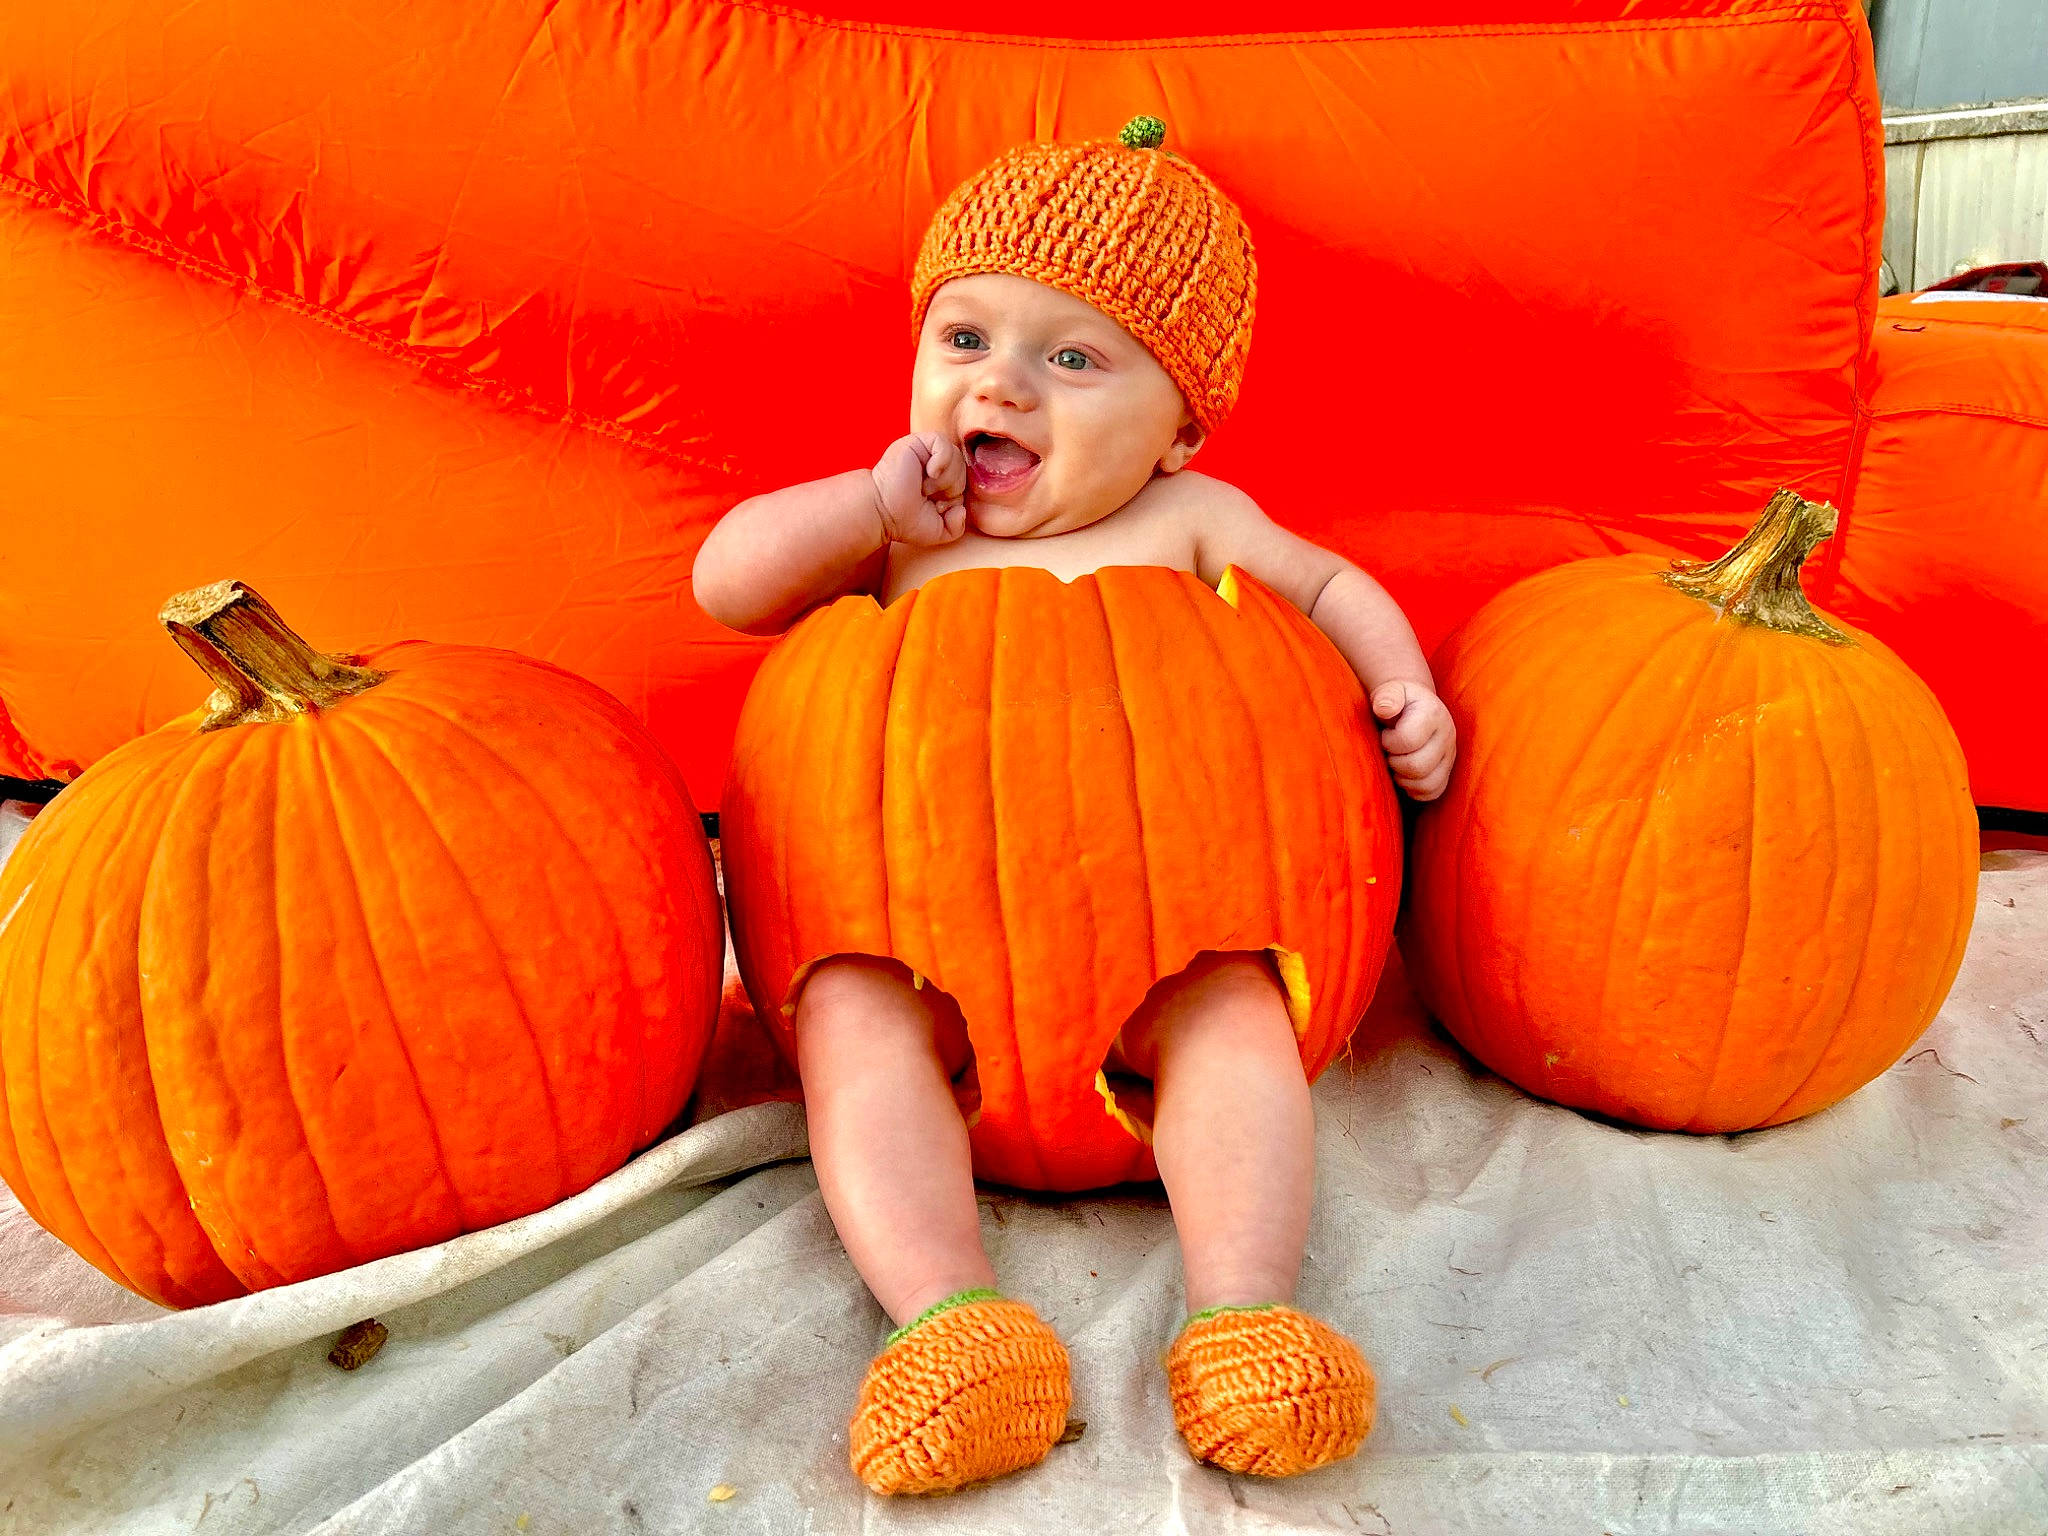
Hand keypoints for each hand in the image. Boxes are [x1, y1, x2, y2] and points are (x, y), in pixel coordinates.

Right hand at [870, 432, 966, 547]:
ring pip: (956, 456)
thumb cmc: (904, 521)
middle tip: (928, 496)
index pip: (967, 482)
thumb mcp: (938, 532)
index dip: (956, 497)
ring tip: (924, 487)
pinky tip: (930, 472)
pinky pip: (942, 443)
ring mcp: (926, 452)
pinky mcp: (917, 442)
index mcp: (942, 482)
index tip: (937, 507)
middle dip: (951, 488)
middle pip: (964, 468)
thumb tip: (963, 510)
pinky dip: (942, 459)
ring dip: (945, 478)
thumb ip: (957, 526)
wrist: (882, 512)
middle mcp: (935, 465)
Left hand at [1370, 681, 1455, 800]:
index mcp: (1433, 714)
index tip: (1385, 735)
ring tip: (1397, 762)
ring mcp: (1450, 755)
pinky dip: (1414, 790)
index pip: (1408, 740)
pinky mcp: (1448, 771)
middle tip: (1389, 752)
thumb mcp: (1390, 691)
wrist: (1414, 706)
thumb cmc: (1397, 700)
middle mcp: (1447, 735)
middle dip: (1394, 762)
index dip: (1389, 742)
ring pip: (1427, 784)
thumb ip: (1386, 696)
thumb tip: (1384, 709)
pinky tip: (1405, 775)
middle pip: (1417, 767)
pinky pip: (1433, 792)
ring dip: (1403, 778)